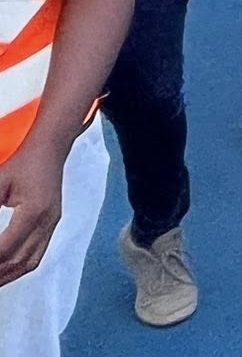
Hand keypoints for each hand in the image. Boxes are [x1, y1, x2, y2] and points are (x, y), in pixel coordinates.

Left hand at [0, 136, 65, 287]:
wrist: (49, 150)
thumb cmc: (23, 163)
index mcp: (34, 211)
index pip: (6, 248)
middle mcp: (47, 221)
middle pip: (19, 261)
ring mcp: (52, 224)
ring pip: (30, 262)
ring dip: (7, 276)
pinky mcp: (52, 224)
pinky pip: (37, 254)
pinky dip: (19, 267)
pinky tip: (5, 270)